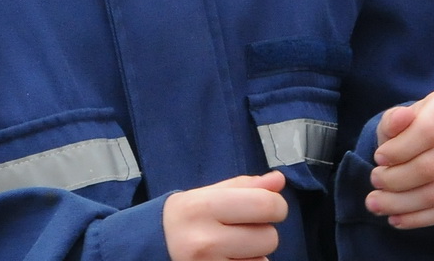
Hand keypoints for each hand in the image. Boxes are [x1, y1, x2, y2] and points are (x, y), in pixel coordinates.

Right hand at [163, 172, 287, 260]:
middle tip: (242, 228)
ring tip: (232, 245)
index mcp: (203, 207)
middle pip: (269, 238)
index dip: (276, 205)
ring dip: (255, 253)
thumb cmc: (187, 216)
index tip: (268, 206)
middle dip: (263, 231)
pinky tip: (229, 258)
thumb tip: (278, 181)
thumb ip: (244, 186)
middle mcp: (204, 241)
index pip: (265, 205)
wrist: (154, 246)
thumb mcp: (208, 193)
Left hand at [365, 89, 433, 228]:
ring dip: (402, 204)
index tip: (378, 159)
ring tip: (378, 204)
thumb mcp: (398, 120)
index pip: (428, 131)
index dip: (399, 150)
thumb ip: (393, 120)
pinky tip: (398, 218)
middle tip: (375, 184)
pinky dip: (420, 219)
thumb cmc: (415, 131)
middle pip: (432, 166)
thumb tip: (399, 118)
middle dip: (395, 181)